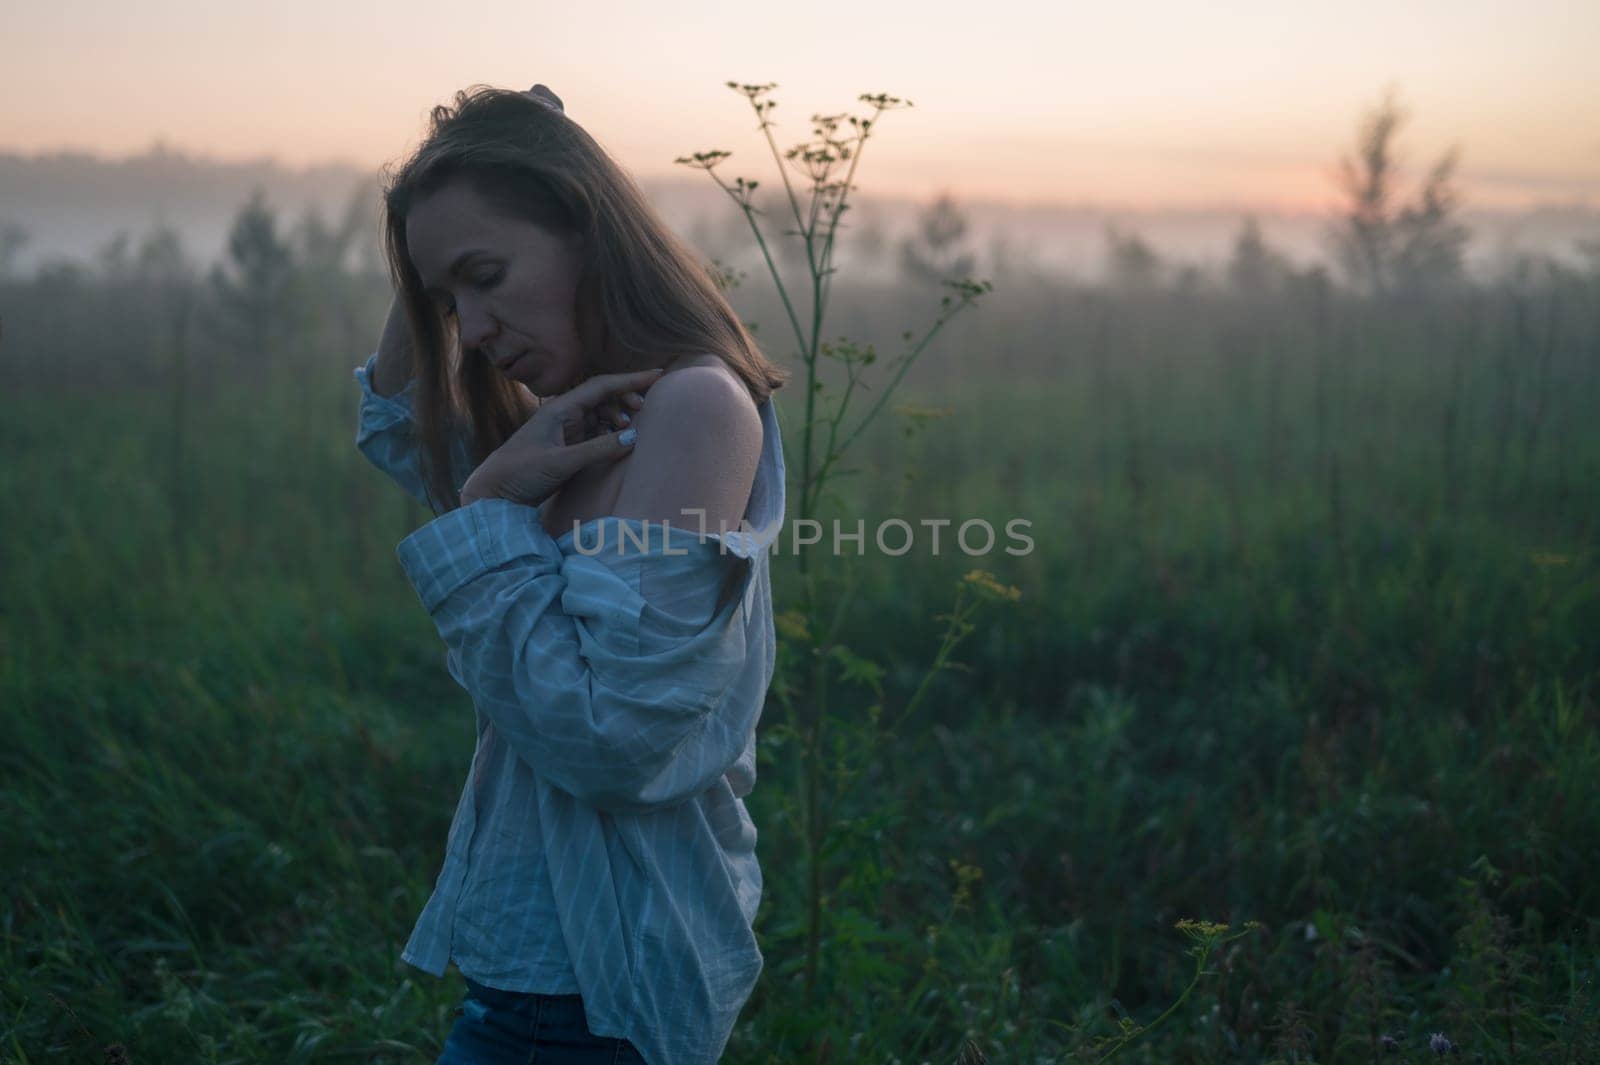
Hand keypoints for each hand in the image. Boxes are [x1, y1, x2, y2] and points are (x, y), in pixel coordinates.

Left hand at [459, 369, 661, 507]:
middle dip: (626, 397)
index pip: (601, 386)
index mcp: (559, 409)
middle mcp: (563, 414)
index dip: (630, 379)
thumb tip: (634, 437)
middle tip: (644, 409)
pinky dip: (610, 432)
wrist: (493, 493)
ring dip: (619, 416)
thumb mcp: (561, 463)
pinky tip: (618, 439)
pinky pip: (595, 431)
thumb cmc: (520, 473)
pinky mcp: (566, 447)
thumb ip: (598, 449)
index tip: (658, 374)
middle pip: (603, 396)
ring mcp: (565, 430)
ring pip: (600, 413)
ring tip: (631, 428)